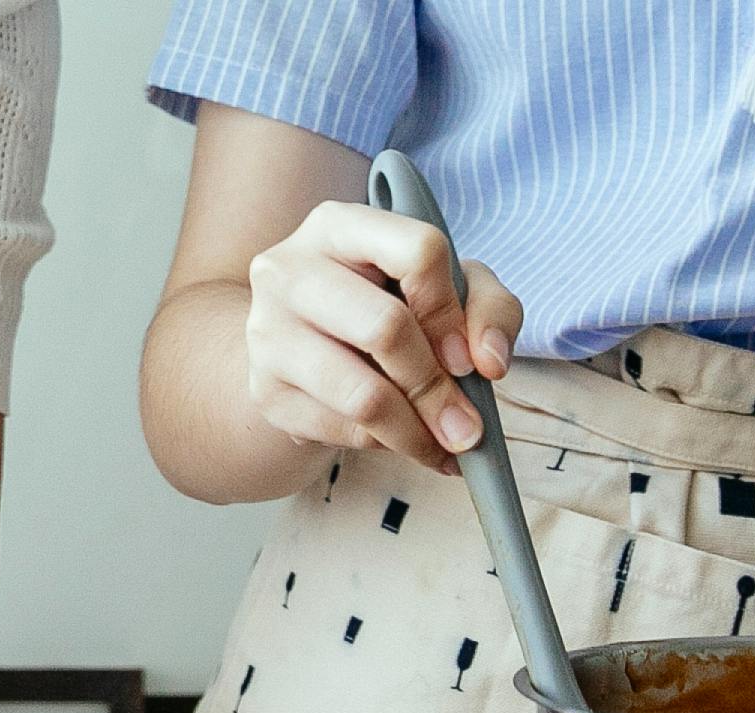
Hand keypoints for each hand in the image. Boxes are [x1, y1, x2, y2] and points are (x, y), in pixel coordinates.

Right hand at [242, 202, 522, 473]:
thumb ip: (488, 308)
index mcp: (340, 225)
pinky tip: (403, 442)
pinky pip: (342, 430)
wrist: (301, 346)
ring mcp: (269, 331)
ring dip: (416, 432)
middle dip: (437, 389)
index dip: (452, 312)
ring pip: (362, 395)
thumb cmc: (386, 304)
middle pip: (386, 328)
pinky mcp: (266, 390)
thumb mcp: (447, 287)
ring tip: (444, 446)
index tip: (467, 359)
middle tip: (467, 428)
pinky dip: (385, 446)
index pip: (418, 252)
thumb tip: (489, 361)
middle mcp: (290, 269)